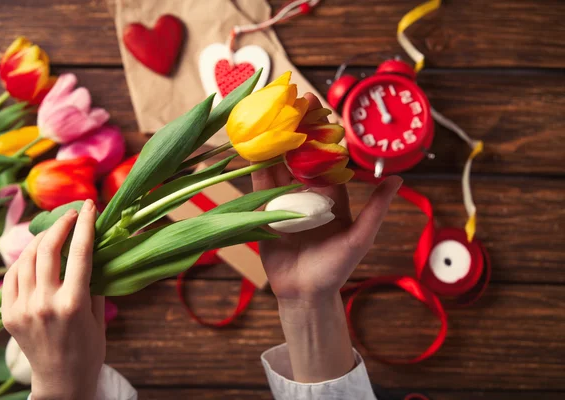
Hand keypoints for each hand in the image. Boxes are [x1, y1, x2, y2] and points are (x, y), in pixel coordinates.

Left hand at [2, 200, 104, 399]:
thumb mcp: (99, 316)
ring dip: (41, 239)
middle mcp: (45, 304)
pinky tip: (36, 254)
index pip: (80, 253)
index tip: (89, 206)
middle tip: (71, 214)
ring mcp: (23, 309)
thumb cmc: (89, 349)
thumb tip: (96, 251)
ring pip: (26, 259)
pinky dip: (24, 259)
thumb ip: (95, 282)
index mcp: (73, 304)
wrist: (61, 381)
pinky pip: (13, 276)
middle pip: (48, 249)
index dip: (85, 224)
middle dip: (60, 224)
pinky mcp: (9, 315)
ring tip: (54, 231)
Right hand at [252, 93, 401, 381]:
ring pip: (279, 166)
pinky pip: (260, 186)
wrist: (305, 293)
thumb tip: (398, 179)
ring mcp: (285, 201)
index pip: (327, 159)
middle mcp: (307, 194)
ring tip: (271, 116)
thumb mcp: (360, 237)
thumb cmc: (336, 267)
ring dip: (275, 142)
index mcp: (332, 196)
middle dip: (298, 130)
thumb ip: (376, 209)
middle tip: (294, 102)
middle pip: (301, 156)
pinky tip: (251, 147)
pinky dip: (255, 166)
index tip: (323, 110)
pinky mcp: (265, 211)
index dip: (325, 136)